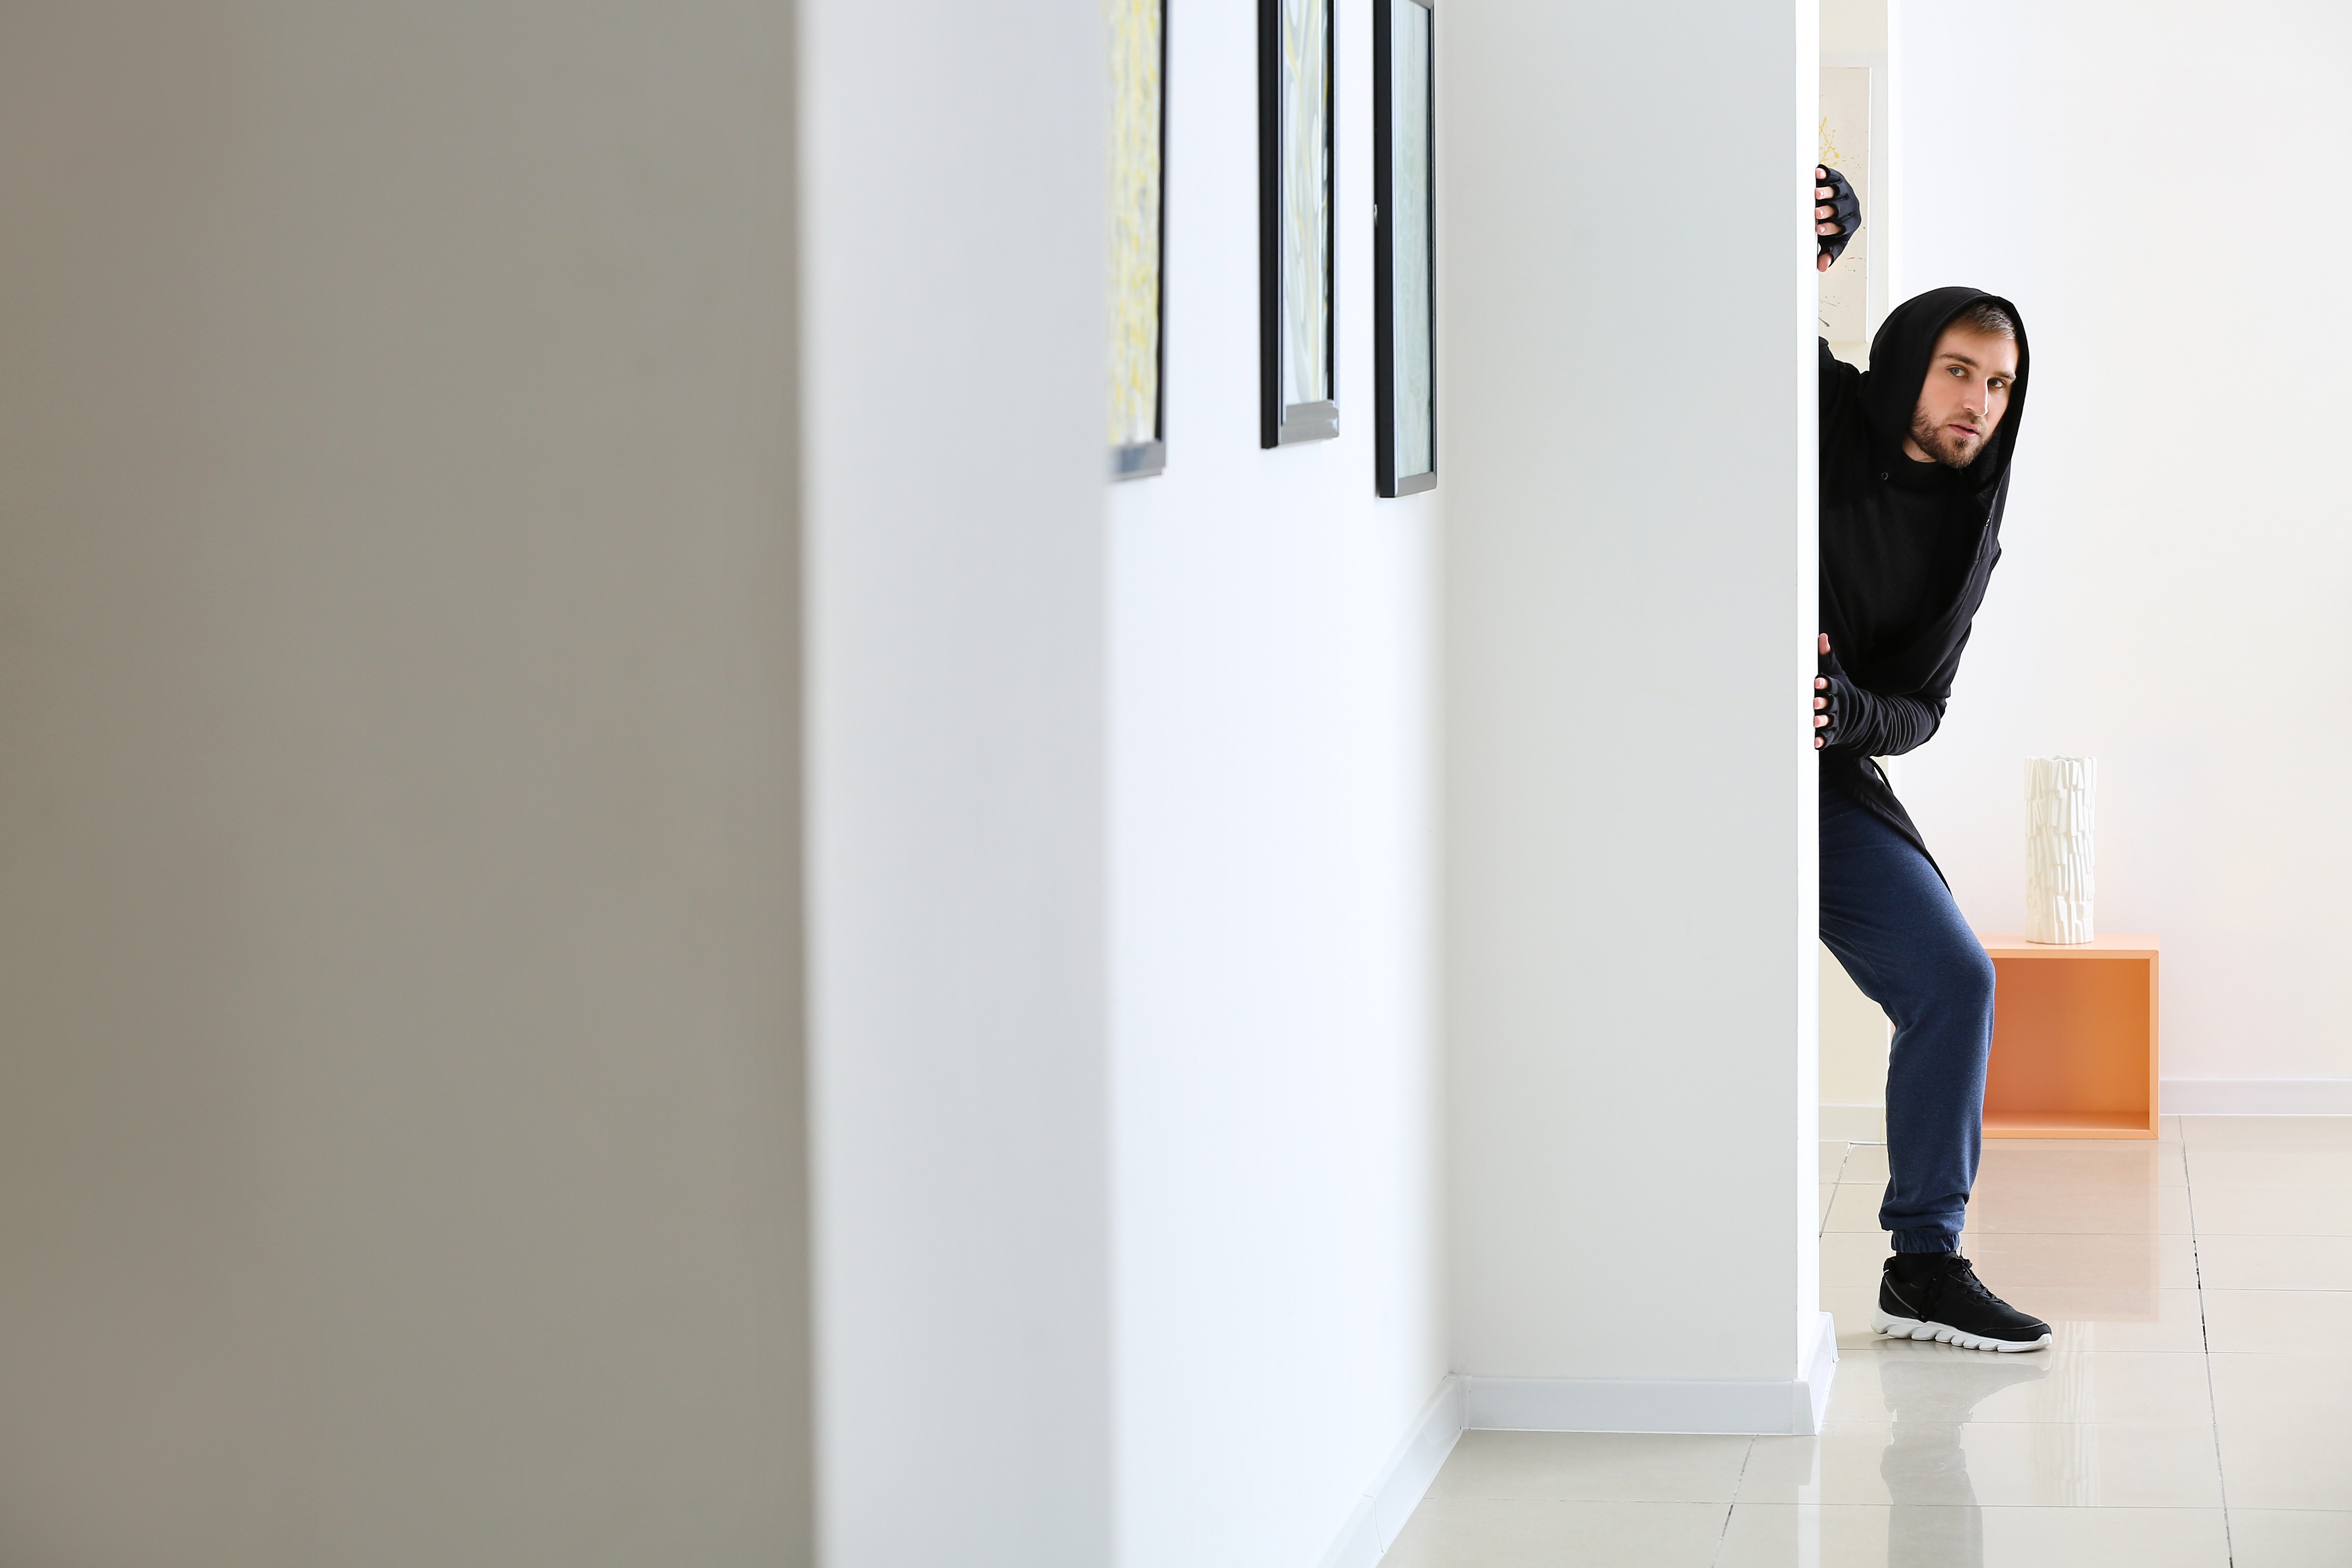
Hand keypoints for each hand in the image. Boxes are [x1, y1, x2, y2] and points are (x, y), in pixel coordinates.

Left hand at [1813, 632, 1830, 746]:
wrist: (1857, 715)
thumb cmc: (1841, 691)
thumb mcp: (1836, 673)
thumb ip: (1827, 657)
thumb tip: (1821, 636)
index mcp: (1835, 690)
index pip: (1830, 685)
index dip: (1825, 684)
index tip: (1818, 682)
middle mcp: (1836, 705)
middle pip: (1829, 704)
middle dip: (1823, 703)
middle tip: (1815, 703)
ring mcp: (1835, 720)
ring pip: (1828, 722)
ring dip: (1822, 722)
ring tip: (1815, 722)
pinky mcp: (1832, 733)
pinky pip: (1827, 738)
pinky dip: (1822, 741)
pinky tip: (1815, 743)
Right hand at [1815, 167, 1842, 272]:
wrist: (1833, 205)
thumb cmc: (1831, 225)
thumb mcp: (1830, 240)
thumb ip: (1827, 252)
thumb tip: (1822, 267)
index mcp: (1850, 222)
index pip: (1844, 226)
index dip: (1832, 227)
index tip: (1819, 229)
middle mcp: (1850, 205)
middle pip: (1842, 207)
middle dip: (1830, 210)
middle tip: (1817, 213)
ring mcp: (1845, 190)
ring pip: (1839, 190)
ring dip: (1828, 192)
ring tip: (1817, 193)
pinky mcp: (1837, 178)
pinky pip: (1832, 175)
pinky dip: (1825, 174)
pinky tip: (1818, 174)